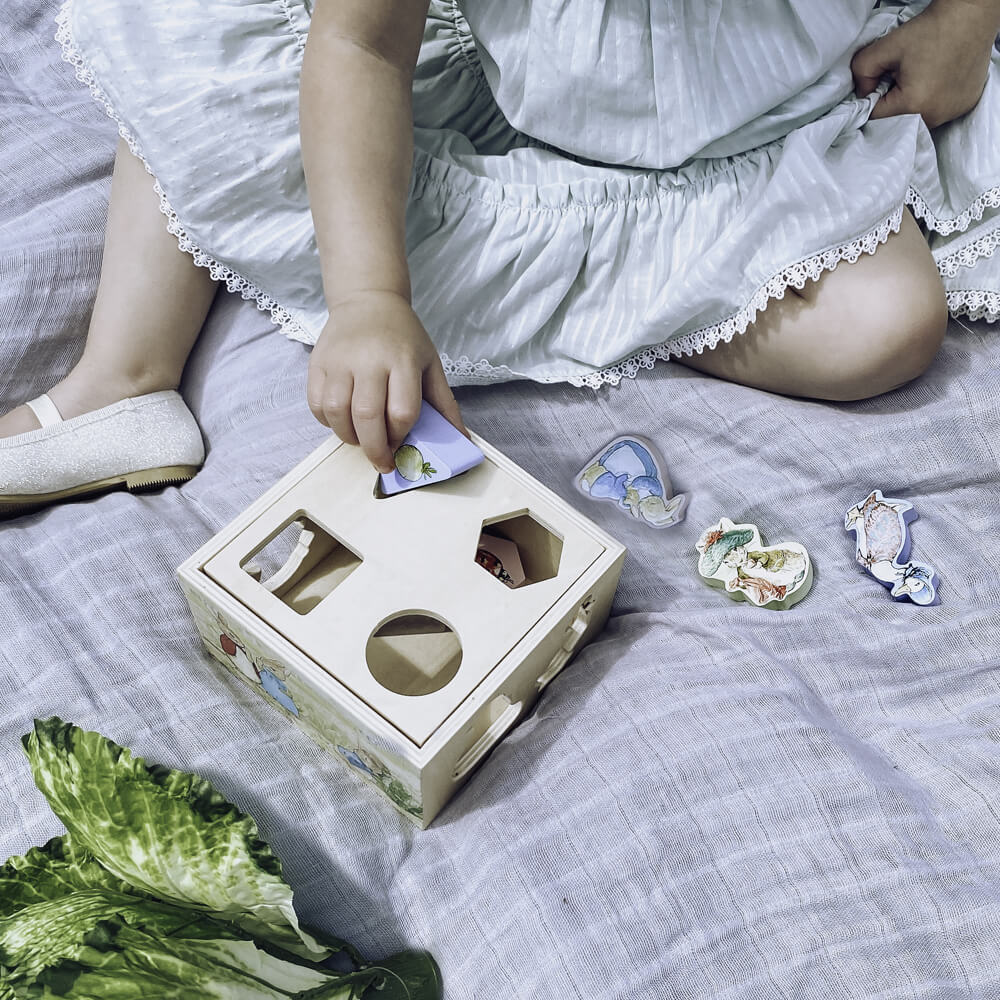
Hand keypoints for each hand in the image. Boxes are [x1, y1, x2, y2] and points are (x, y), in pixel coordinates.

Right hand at [306, 290, 468, 473]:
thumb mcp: (430, 363)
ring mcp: (340, 361)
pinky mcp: (318, 363)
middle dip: (374, 449)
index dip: (401, 436)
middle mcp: (369, 360)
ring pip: (337, 413)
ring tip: (361, 440)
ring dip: (349, 437)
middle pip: (367, 416)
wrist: (368, 301)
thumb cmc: (403, 336)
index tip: (401, 445)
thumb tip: (461, 439)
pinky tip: (343, 422)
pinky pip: (317, 404)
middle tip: (381, 462)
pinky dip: (327, 422)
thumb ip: (444, 402)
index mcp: (402, 360)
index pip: (402, 411)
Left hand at [851, 0, 997, 127]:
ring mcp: (952, 112)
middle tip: (905, 75)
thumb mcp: (886, 47)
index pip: (877, 116)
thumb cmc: (931, 30)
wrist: (970, 16)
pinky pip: (939, 111)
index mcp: (914, 105)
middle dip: (894, 102)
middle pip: (898, 120)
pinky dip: (934, 100)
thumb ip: (862, 72)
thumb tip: (862, 92)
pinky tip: (938, 79)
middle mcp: (935, 116)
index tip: (885, 79)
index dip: (875, 97)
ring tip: (923, 76)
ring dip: (914, 103)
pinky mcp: (964, 106)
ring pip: (918, 118)